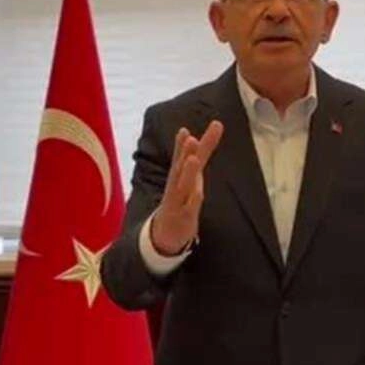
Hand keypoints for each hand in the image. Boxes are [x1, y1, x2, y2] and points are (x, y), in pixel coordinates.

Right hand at [150, 121, 223, 254]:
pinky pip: (189, 209)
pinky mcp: (183, 219)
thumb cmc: (180, 201)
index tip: (184, 130)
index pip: (181, 158)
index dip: (182, 145)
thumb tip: (194, 133)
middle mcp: (176, 188)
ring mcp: (177, 203)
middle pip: (180, 169)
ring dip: (187, 173)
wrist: (165, 235)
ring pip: (182, 187)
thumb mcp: (190, 177)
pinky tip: (198, 192)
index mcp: (179, 177)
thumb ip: (196, 155)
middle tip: (190, 138)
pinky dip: (193, 200)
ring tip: (192, 159)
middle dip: (184, 153)